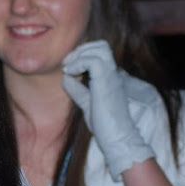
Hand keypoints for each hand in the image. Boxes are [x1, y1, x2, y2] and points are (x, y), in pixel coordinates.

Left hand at [62, 40, 154, 180]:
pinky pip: (93, 61)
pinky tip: (70, 73)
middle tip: (68, 63)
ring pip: (99, 48)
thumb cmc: (105, 126)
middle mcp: (114, 74)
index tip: (69, 67)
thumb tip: (66, 78)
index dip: (83, 54)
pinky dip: (78, 63)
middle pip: (101, 45)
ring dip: (79, 54)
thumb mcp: (87, 104)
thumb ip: (79, 91)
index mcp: (111, 77)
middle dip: (81, 49)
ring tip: (68, 67)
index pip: (101, 52)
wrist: (118, 139)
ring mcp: (112, 77)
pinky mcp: (107, 82)